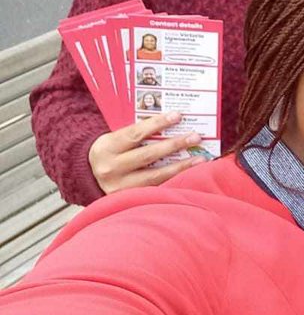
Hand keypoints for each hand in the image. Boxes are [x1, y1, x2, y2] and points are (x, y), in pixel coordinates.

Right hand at [88, 112, 205, 194]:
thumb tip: (173, 120)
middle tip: (195, 137)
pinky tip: (191, 175)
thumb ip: (138, 132)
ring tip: (200, 158)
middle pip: (147, 155)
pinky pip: (156, 189)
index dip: (157, 124)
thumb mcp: (116, 139)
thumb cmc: (112, 152)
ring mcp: (119, 187)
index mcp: (106, 147)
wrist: (90, 176)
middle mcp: (110, 168)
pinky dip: (174, 180)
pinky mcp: (129, 199)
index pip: (135, 133)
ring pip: (155, 175)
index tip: (178, 116)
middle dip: (174, 145)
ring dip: (181, 166)